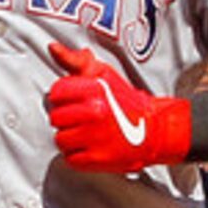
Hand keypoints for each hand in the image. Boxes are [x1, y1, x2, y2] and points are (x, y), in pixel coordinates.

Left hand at [45, 44, 190, 172]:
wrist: (154, 130)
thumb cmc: (125, 101)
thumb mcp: (103, 74)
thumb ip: (75, 60)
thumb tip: (53, 48)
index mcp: (95, 89)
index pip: (57, 93)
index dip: (63, 97)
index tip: (73, 101)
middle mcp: (95, 112)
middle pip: (56, 118)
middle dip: (66, 119)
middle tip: (81, 119)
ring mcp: (96, 136)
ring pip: (61, 139)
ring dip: (70, 139)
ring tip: (86, 134)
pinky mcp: (98, 158)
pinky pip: (71, 159)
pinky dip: (78, 155)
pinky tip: (90, 147)